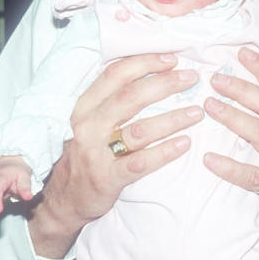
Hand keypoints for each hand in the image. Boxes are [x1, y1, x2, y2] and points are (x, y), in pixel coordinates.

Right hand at [27, 53, 203, 258]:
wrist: (62, 200)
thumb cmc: (83, 154)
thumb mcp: (88, 121)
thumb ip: (110, 100)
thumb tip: (149, 73)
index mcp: (84, 107)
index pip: (115, 75)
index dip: (145, 63)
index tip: (172, 59)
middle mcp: (87, 126)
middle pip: (130, 97)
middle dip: (165, 84)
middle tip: (191, 79)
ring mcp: (96, 153)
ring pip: (140, 130)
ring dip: (172, 119)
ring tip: (196, 112)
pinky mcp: (107, 178)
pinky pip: (140, 162)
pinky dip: (164, 152)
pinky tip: (184, 144)